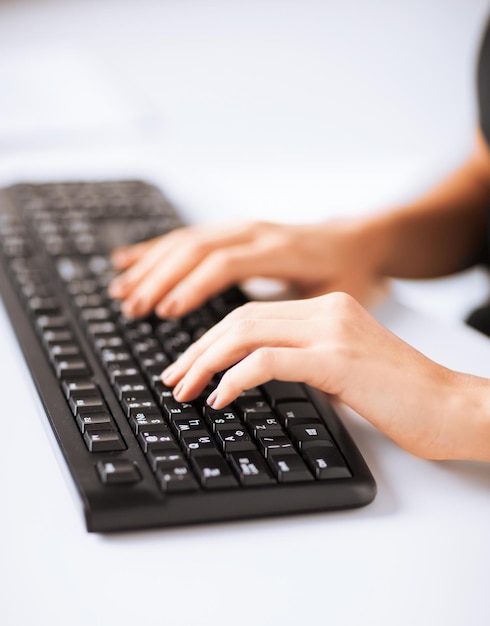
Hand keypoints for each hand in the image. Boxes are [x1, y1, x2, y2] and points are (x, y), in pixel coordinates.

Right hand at [109, 219, 384, 318]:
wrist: (362, 241)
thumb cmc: (352, 276)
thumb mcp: (335, 300)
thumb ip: (300, 321)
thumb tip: (263, 361)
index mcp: (280, 250)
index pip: (224, 265)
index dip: (192, 288)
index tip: (165, 313)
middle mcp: (257, 233)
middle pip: (196, 249)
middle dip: (160, 279)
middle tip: (134, 310)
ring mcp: (245, 229)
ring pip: (188, 240)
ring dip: (152, 265)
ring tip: (123, 291)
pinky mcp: (236, 233)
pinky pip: (191, 236)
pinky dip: (159, 249)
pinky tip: (133, 259)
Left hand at [162, 292, 489, 460]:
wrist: (451, 407)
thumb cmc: (401, 396)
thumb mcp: (344, 367)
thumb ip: (305, 359)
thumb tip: (258, 373)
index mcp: (327, 307)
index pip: (251, 312)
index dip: (211, 336)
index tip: (188, 363)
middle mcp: (327, 310)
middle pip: (240, 318)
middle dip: (198, 349)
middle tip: (172, 378)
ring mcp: (332, 331)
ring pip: (247, 333)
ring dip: (206, 362)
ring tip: (183, 389)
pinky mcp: (337, 359)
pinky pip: (268, 360)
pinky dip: (235, 377)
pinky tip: (218, 398)